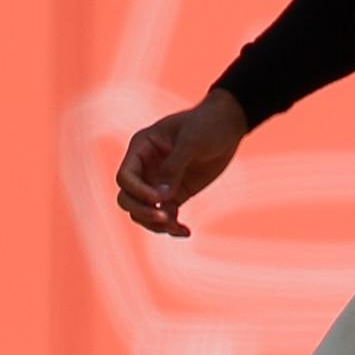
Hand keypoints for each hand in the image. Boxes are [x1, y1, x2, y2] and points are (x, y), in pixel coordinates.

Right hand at [113, 90, 249, 237]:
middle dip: (142, 212)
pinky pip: (165, 216)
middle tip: (164, 219)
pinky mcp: (175, 194)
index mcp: (142, 148)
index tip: (159, 198)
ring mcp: (159, 182)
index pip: (125, 177)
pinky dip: (171, 227)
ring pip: (143, 212)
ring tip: (178, 227)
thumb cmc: (208, 123)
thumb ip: (174, 167)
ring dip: (155, 224)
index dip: (137, 191)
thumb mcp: (192, 141)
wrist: (229, 125)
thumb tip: (161, 197)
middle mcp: (145, 167)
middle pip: (127, 198)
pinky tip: (185, 231)